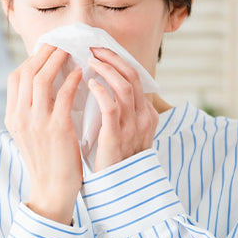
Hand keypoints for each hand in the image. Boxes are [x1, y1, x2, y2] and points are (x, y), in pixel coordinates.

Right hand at [5, 44, 82, 224]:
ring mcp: (37, 122)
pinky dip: (72, 80)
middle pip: (27, 72)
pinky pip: (64, 95)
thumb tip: (44, 84)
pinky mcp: (57, 129)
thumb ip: (32, 110)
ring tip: (71, 52)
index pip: (15, 77)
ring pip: (41, 79)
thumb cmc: (47, 160)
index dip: (31, 60)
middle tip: (61, 44)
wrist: (52, 190)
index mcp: (12, 116)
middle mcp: (20, 117)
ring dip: (57, 61)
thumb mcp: (30, 133)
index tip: (47, 51)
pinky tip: (81, 74)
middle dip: (44, 54)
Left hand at [87, 47, 158, 171]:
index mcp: (147, 115)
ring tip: (89, 60)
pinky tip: (90, 83)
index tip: (101, 51)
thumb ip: (120, 112)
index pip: (136, 78)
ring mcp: (132, 127)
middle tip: (93, 48)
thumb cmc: (116, 160)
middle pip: (133, 76)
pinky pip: (111, 106)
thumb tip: (103, 88)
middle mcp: (144, 118)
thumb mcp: (124, 132)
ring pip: (124, 87)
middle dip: (113, 58)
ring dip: (106, 69)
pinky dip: (101, 91)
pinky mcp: (116, 136)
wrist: (118, 190)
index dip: (119, 61)